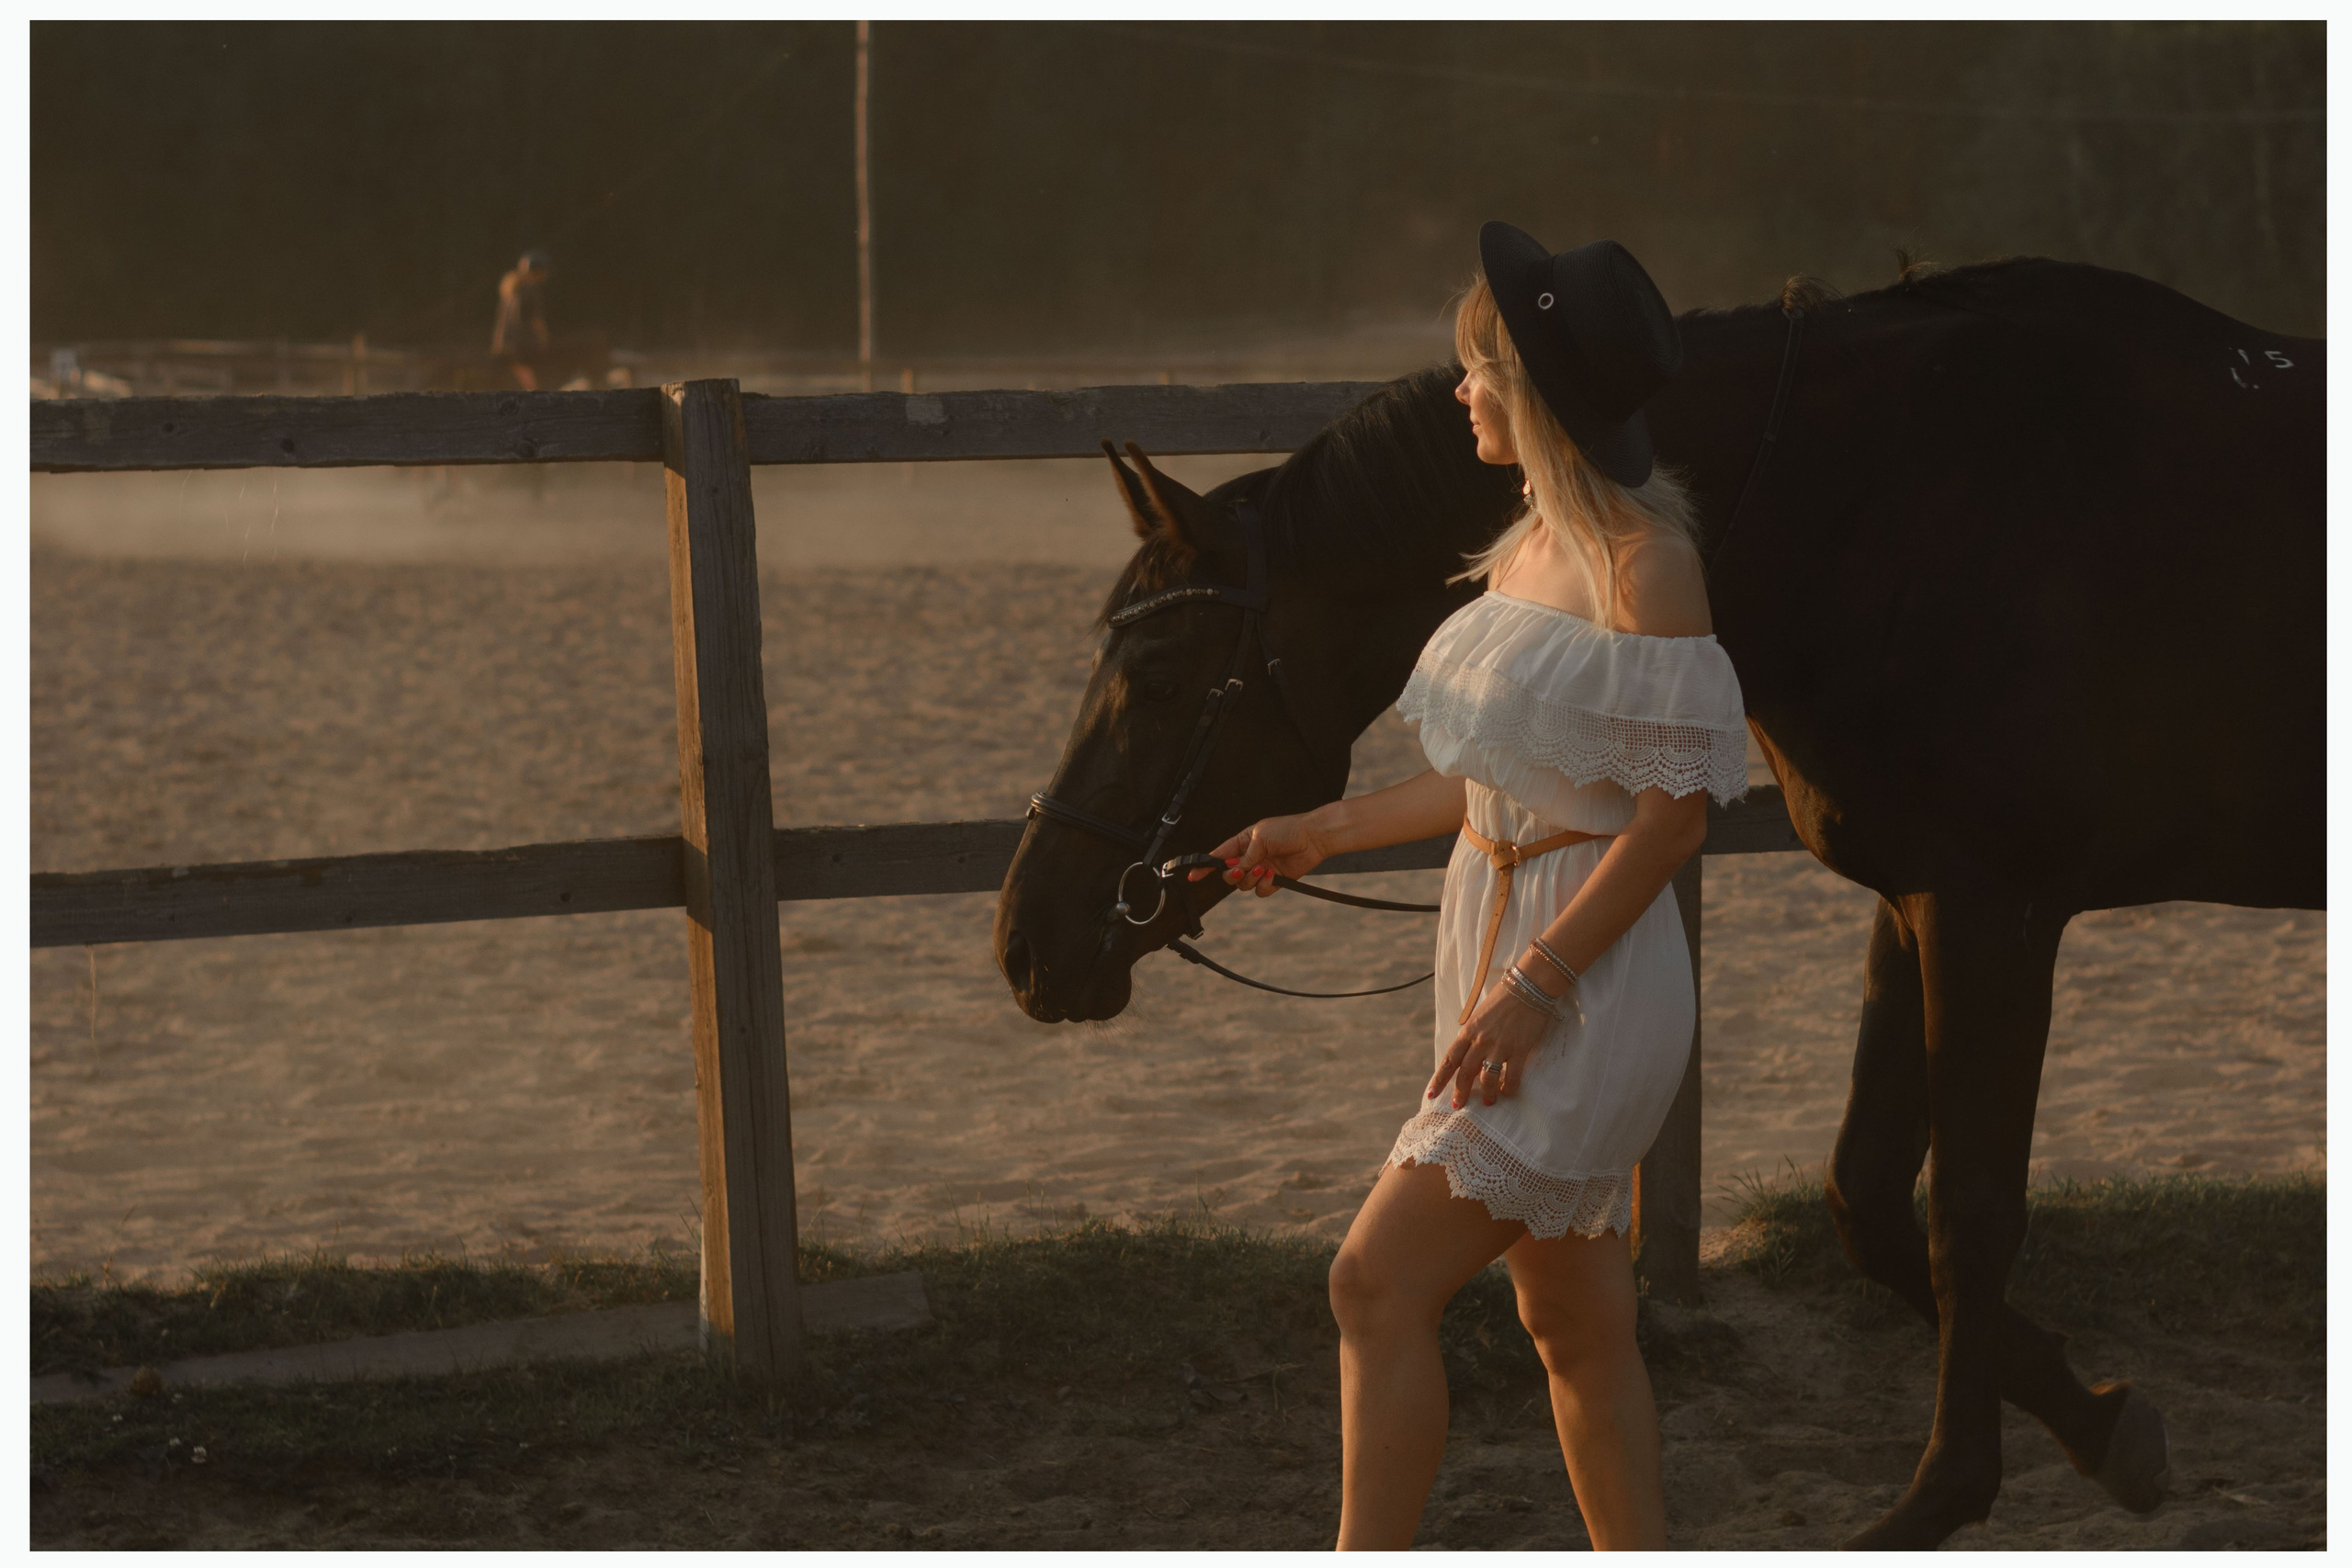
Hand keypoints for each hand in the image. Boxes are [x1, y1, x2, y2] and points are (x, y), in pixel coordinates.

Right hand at [1188, 813, 1328, 898]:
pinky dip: (1264, 885)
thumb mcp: (1261, 837)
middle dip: (1233, 875)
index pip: (1218, 856)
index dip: (1204, 866)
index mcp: (1242, 842)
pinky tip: (1273, 875)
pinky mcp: (1274, 880)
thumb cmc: (1287, 830)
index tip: (1193, 875)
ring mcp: (1261, 870)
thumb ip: (1246, 855)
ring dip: (1251, 879)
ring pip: (1243, 885)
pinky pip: (1260, 891)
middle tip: (1242, 869)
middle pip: (1229, 875)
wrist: (1312, 838)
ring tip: (1264, 869)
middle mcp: (1250, 857)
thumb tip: (1236, 869)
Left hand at [1427, 977, 1556, 1106]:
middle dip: (1460, 1093)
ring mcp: (1500, 1046)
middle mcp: (1480, 1040)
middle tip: (1458, 1106)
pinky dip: (1508, 1088)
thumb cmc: (1504, 997)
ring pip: (1486, 1078)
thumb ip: (1474, 1033)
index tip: (1431, 1094)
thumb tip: (1470, 1053)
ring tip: (1488, 1101)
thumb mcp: (1480, 1014)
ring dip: (1486, 1093)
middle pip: (1464, 1073)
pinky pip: (1511, 1077)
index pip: (1449, 1060)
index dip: (1439, 1079)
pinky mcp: (1519, 1050)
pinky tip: (1507, 1092)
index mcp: (1468, 1030)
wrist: (1528, 986)